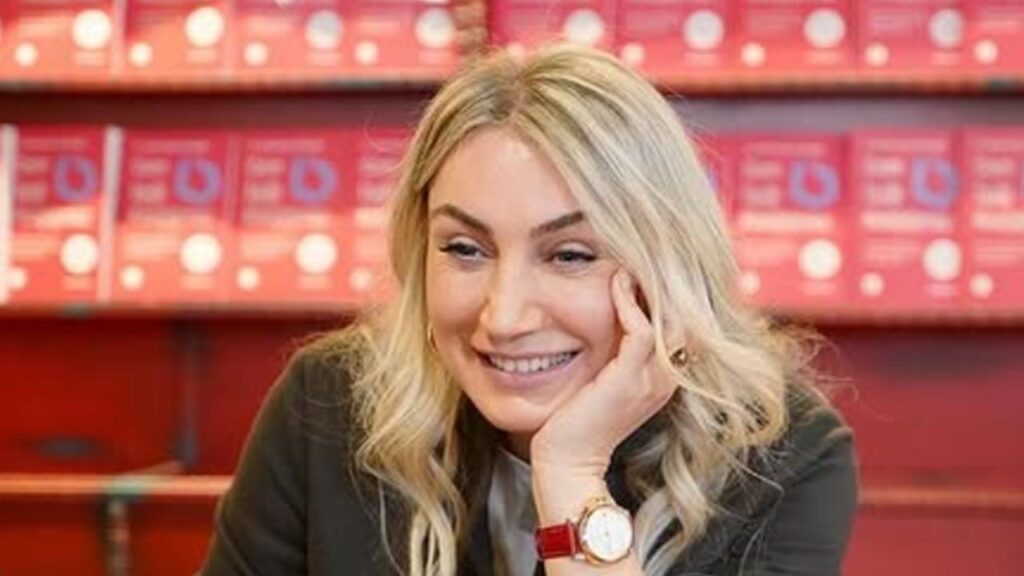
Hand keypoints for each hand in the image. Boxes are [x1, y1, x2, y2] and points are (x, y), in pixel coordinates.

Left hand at [530, 268, 678, 477]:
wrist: (567, 461)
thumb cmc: (577, 418)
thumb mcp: (605, 376)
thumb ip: (616, 347)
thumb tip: (610, 307)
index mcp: (664, 375)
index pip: (680, 321)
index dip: (668, 289)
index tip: (645, 260)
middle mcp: (667, 377)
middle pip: (684, 314)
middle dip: (667, 280)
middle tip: (646, 249)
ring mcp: (653, 380)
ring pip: (668, 318)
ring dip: (650, 285)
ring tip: (632, 259)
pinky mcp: (631, 380)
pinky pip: (640, 330)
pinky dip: (628, 303)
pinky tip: (614, 282)